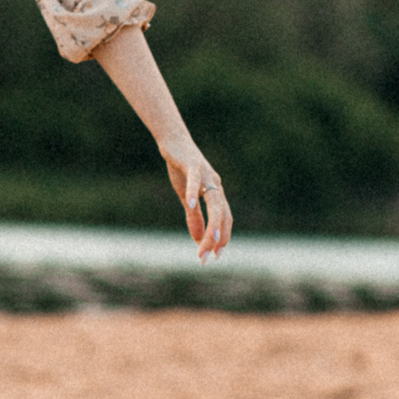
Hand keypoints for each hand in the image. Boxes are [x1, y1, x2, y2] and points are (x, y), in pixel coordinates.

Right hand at [160, 138, 231, 259]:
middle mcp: (215, 185)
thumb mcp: (186, 196)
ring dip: (213, 221)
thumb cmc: (182, 168)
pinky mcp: (193, 164)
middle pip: (222, 215)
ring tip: (210, 239)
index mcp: (216, 194)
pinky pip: (195, 180)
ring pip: (214, 201)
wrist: (174, 141)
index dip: (222, 238)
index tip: (214, 256)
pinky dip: (193, 192)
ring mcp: (206, 174)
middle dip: (217, 237)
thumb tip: (199, 239)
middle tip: (209, 257)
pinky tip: (191, 204)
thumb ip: (194, 216)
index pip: (224, 219)